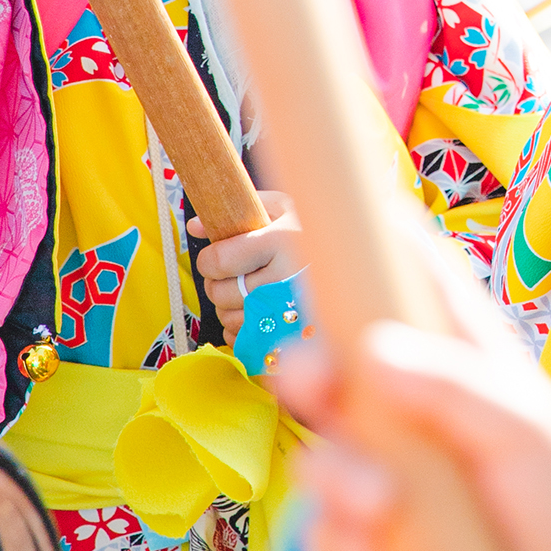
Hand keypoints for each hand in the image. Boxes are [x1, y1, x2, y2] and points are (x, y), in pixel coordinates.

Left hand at [188, 189, 302, 342]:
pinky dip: (240, 330)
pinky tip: (255, 312)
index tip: (214, 256)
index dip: (208, 260)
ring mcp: (290, 311)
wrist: (356, 260)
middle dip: (216, 283)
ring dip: (227, 307)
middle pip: (221, 293)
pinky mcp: (291, 336)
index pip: (219, 260)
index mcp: (283, 241)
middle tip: (230, 274)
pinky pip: (244, 341)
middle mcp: (286, 278)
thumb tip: (195, 226)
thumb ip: (240, 211)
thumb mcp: (283, 209)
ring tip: (246, 290)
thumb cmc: (313, 231)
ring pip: (229, 319)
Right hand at [274, 226, 550, 550]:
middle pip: (339, 369)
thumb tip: (373, 348)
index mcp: (466, 366)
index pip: (413, 283)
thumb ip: (458, 387)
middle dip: (312, 367)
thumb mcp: (532, 436)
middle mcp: (419, 418)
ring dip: (333, 472)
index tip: (322, 209)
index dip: (371, 240)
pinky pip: (323, 539)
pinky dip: (343, 542)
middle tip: (308, 378)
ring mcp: (391, 487)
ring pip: (320, 454)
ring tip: (379, 499)